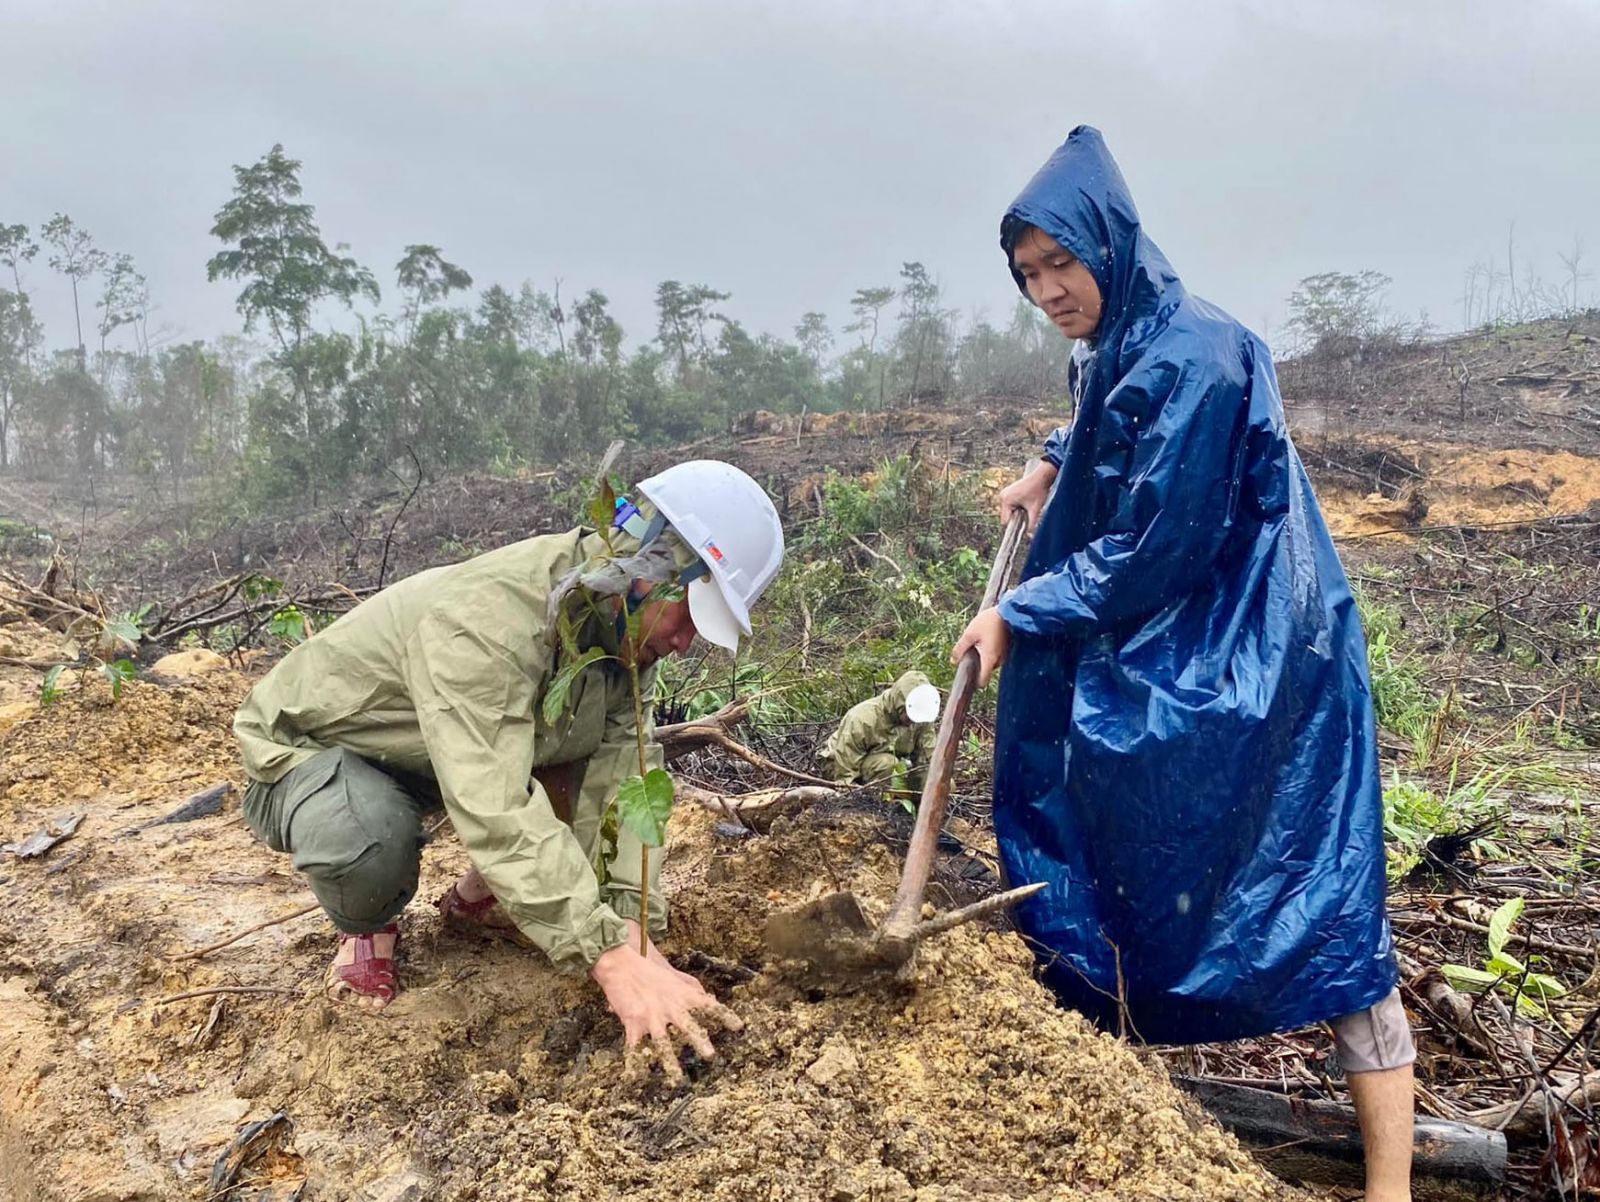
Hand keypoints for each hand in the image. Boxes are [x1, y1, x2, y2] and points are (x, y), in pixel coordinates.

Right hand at [591, 932, 741, 1083]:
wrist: (621, 964)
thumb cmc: (649, 970)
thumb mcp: (674, 977)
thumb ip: (691, 988)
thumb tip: (707, 996)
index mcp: (683, 995)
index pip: (709, 1005)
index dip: (725, 1015)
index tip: (739, 1027)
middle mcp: (671, 1007)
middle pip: (688, 1026)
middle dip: (699, 1041)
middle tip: (710, 1056)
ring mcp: (652, 1017)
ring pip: (663, 1043)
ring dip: (670, 1063)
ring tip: (676, 1081)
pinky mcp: (633, 1024)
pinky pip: (634, 1049)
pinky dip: (633, 1065)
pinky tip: (632, 1080)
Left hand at [952, 607, 1010, 687]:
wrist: (1008, 611)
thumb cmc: (989, 622)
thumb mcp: (970, 634)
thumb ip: (960, 648)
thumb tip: (953, 661)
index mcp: (989, 659)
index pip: (983, 680)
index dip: (975, 682)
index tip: (968, 677)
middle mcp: (1000, 660)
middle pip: (987, 670)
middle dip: (978, 664)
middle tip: (972, 650)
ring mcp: (1005, 654)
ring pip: (992, 662)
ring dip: (985, 656)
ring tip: (980, 641)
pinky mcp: (1008, 648)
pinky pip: (997, 655)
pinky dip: (991, 651)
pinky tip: (988, 638)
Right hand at [997, 462, 1057, 532]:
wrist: (1042, 477)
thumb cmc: (1038, 490)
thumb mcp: (1035, 509)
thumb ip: (1032, 524)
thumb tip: (1031, 537)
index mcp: (1006, 500)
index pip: (1005, 521)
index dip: (1014, 525)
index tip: (1023, 525)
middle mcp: (1002, 496)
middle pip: (1006, 516)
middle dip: (1016, 518)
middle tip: (1028, 512)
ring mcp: (1004, 493)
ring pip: (1008, 511)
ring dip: (1017, 512)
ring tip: (1027, 505)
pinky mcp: (1008, 492)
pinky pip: (1009, 505)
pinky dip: (1016, 507)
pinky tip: (1025, 502)